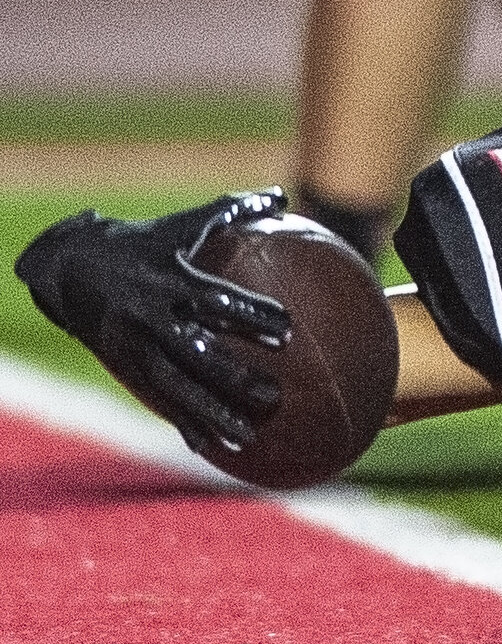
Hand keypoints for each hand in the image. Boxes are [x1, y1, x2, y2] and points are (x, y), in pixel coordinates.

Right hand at [15, 190, 292, 453]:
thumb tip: (283, 196)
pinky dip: (186, 424)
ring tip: (251, 435)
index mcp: (169, 279)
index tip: (288, 330)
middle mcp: (149, 316)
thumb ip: (235, 211)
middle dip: (233, 375)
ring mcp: (133, 346)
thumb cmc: (146, 242)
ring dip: (212, 413)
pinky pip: (157, 402)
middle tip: (275, 392)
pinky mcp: (123, 368)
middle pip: (195, 353)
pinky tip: (216, 448)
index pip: (216, 300)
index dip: (251, 315)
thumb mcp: (185, 223)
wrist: (71, 267)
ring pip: (174, 388)